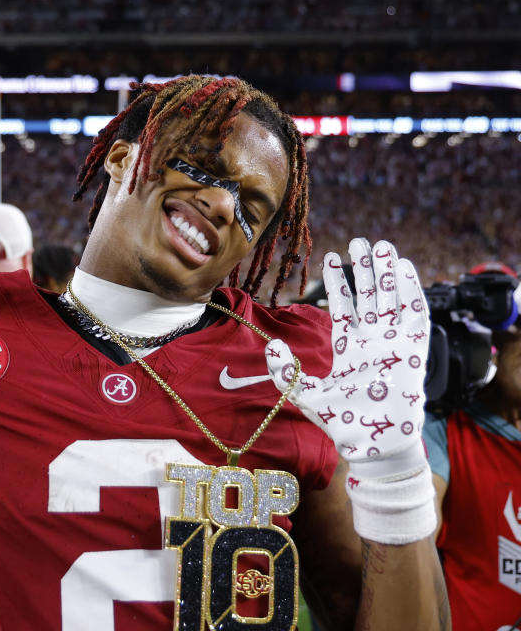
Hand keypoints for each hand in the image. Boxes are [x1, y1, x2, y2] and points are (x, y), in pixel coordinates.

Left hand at [265, 238, 435, 542]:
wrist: (372, 446)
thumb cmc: (342, 424)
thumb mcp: (304, 394)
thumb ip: (283, 371)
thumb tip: (270, 344)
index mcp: (348, 349)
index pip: (344, 307)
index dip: (338, 282)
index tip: (332, 256)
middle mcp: (372, 342)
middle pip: (370, 296)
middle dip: (366, 268)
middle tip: (361, 240)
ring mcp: (393, 344)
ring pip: (392, 299)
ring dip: (387, 272)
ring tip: (381, 245)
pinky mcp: (414, 351)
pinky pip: (415, 314)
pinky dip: (411, 290)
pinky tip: (404, 268)